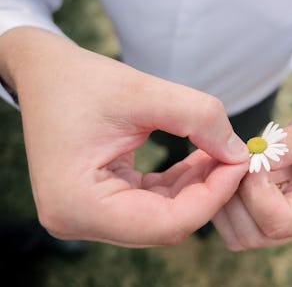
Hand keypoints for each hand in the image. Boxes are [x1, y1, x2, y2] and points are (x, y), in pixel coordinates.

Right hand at [0, 27, 248, 246]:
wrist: (46, 74)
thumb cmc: (80, 80)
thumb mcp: (142, 90)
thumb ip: (197, 118)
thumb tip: (238, 152)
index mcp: (78, 203)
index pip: (166, 222)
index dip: (212, 196)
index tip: (239, 163)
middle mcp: (79, 219)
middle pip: (166, 223)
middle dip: (208, 191)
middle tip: (236, 157)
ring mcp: (90, 214)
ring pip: (164, 215)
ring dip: (198, 187)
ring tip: (222, 153)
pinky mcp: (102, 202)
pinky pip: (154, 202)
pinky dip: (181, 183)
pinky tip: (202, 157)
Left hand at [213, 115, 291, 249]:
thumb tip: (261, 156)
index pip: (278, 222)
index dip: (256, 191)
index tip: (254, 159)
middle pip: (252, 234)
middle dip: (236, 193)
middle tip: (238, 159)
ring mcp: (270, 232)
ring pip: (232, 233)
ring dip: (223, 195)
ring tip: (230, 162)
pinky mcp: (251, 225)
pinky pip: (224, 223)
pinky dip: (216, 197)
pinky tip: (223, 170)